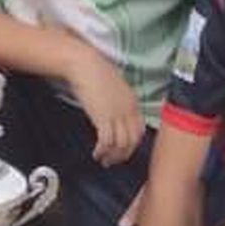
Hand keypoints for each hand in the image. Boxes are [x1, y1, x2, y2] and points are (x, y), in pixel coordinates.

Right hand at [66, 49, 144, 165]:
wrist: (85, 65)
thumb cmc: (95, 71)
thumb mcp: (114, 87)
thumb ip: (119, 101)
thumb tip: (115, 113)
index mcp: (133, 102)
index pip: (139, 130)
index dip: (132, 143)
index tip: (123, 149)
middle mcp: (128, 111)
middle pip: (132, 141)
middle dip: (123, 154)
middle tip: (113, 161)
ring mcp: (117, 115)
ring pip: (121, 144)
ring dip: (112, 156)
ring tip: (103, 159)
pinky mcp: (103, 118)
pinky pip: (106, 141)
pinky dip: (102, 150)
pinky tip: (96, 153)